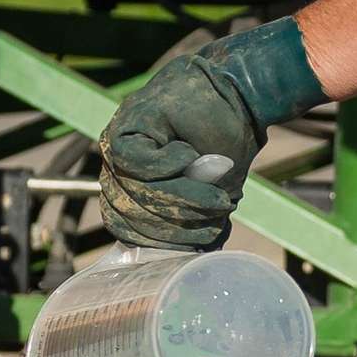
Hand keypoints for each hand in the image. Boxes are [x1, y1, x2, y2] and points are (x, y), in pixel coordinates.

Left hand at [98, 18, 325, 249]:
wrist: (238, 98)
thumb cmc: (226, 143)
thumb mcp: (212, 192)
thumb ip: (193, 219)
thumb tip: (188, 259)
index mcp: (134, 191)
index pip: (128, 229)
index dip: (161, 241)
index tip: (199, 242)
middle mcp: (118, 171)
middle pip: (130, 213)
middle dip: (177, 222)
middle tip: (217, 216)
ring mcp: (118, 149)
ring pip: (134, 190)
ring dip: (180, 197)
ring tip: (216, 196)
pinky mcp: (125, 126)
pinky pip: (134, 160)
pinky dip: (167, 164)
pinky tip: (189, 154)